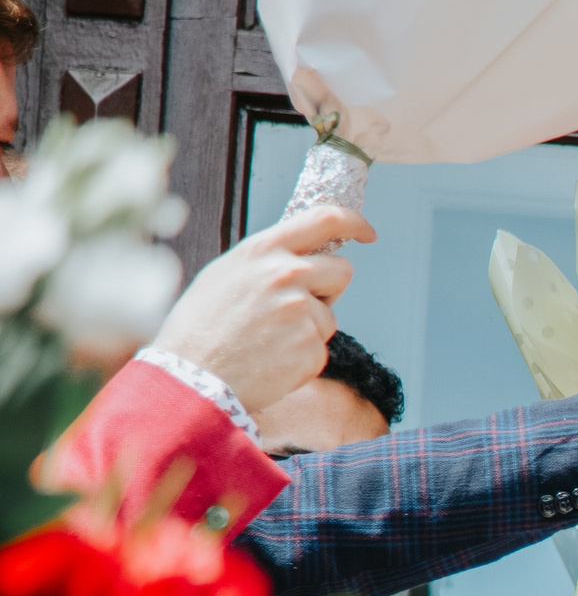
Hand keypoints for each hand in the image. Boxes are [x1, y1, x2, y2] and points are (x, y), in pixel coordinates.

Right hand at [150, 206, 372, 414]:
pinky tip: (272, 359)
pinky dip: (303, 356)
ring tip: (267, 339)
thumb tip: (305, 256)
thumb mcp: (226, 274)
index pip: (325, 219)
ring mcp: (302, 312)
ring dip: (310, 327)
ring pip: (330, 315)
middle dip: (328, 289)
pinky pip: (321, 347)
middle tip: (290, 310)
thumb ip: (268, 261)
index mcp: (263, 250)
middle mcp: (287, 274)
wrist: (191, 377)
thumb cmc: (203, 327)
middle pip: (342, 271)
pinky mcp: (312, 347)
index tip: (367, 233)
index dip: (354, 223)